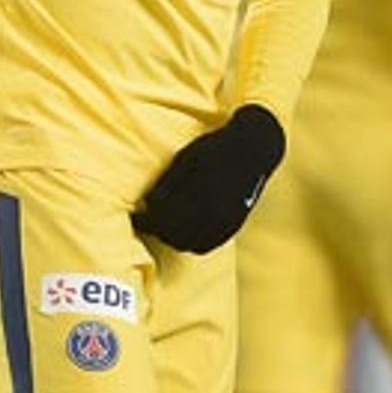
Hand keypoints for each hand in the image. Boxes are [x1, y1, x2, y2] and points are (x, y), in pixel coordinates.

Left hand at [132, 105, 284, 253]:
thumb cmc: (215, 148)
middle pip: (172, 234)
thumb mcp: (187, 159)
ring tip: (167, 227)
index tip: (138, 217)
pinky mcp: (232, 224)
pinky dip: (193, 242)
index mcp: (195, 194)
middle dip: (158, 229)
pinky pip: (206, 244)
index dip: (145, 220)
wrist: (253, 148)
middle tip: (149, 222)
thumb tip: (149, 204)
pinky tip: (187, 232)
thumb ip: (168, 184)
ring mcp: (223, 221)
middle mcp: (209, 212)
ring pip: (189, 243)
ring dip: (174, 238)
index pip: (160, 219)